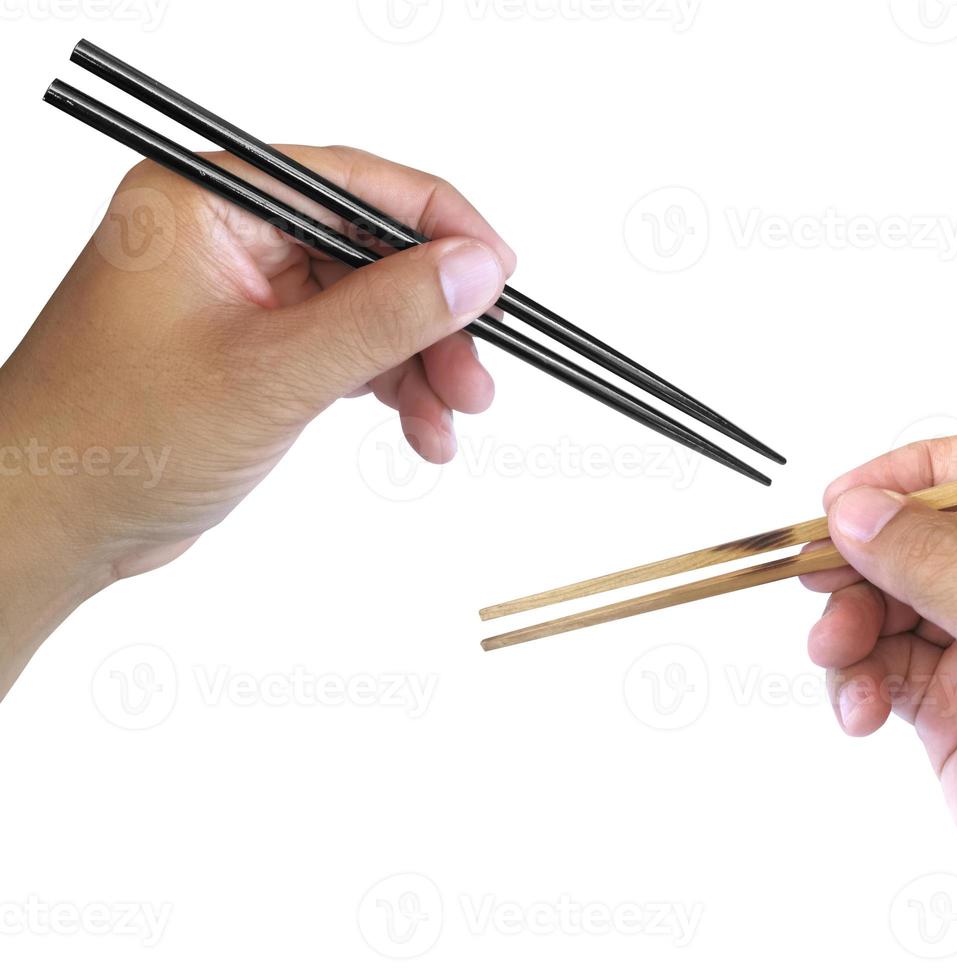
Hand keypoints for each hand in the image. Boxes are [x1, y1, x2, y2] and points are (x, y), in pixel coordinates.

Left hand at [0, 146, 513, 691]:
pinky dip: (387, 387)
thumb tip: (476, 269)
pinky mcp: (256, 347)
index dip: (439, 224)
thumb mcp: (273, 373)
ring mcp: (243, 292)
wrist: (50, 524)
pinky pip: (346, 349)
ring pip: (368, 307)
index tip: (500, 275)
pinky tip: (419, 431)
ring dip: (418, 363)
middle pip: (371, 251)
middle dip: (433, 319)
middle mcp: (227, 234)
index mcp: (208, 201)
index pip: (352, 183)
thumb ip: (385, 315)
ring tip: (449, 419)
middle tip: (477, 377)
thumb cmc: (117, 438)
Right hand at [801, 430, 956, 977]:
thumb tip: (855, 509)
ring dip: (853, 625)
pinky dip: (858, 680)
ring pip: (895, 602)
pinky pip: (885, 667)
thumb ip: (939, 559)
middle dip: (868, 561)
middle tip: (818, 580)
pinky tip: (858, 711)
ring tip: (838, 659)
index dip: (915, 476)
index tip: (843, 499)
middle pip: (929, 537)